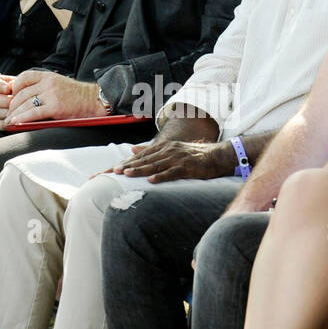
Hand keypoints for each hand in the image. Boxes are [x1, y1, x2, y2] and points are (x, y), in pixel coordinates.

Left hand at [2, 70, 100, 126]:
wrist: (95, 101)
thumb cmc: (78, 96)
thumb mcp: (59, 84)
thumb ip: (44, 86)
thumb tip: (26, 96)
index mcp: (48, 76)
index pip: (24, 77)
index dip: (14, 87)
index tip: (11, 97)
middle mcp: (48, 83)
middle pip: (22, 93)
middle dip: (12, 105)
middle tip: (7, 114)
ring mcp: (52, 94)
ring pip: (25, 104)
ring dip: (15, 114)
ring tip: (9, 121)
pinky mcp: (56, 107)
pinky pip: (33, 113)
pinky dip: (22, 119)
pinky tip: (16, 123)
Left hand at [111, 140, 230, 182]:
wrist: (216, 155)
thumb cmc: (192, 155)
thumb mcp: (170, 150)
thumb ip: (151, 151)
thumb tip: (132, 150)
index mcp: (162, 147)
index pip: (140, 155)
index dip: (125, 162)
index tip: (111, 169)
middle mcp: (167, 151)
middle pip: (144, 159)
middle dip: (128, 165)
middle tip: (112, 172)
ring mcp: (177, 158)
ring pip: (155, 165)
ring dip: (140, 170)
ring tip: (126, 174)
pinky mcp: (186, 167)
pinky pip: (172, 172)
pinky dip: (161, 176)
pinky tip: (151, 180)